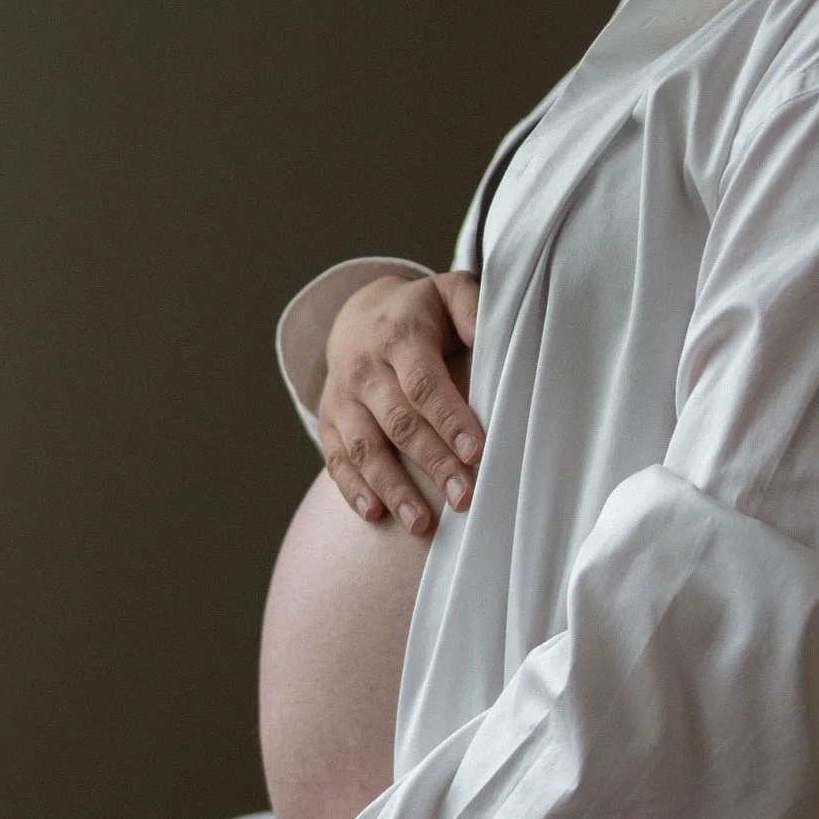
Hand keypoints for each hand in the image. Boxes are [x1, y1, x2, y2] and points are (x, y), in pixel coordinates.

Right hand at [315, 271, 483, 533]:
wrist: (360, 316)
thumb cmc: (423, 314)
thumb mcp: (450, 293)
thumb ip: (474, 307)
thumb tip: (490, 334)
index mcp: (399, 335)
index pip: (424, 384)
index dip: (449, 419)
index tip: (477, 453)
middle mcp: (364, 367)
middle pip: (398, 422)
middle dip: (431, 463)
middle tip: (463, 499)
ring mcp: (342, 398)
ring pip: (365, 448)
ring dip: (393, 488)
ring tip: (421, 525)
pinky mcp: (328, 422)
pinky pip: (336, 460)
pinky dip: (353, 490)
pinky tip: (375, 516)